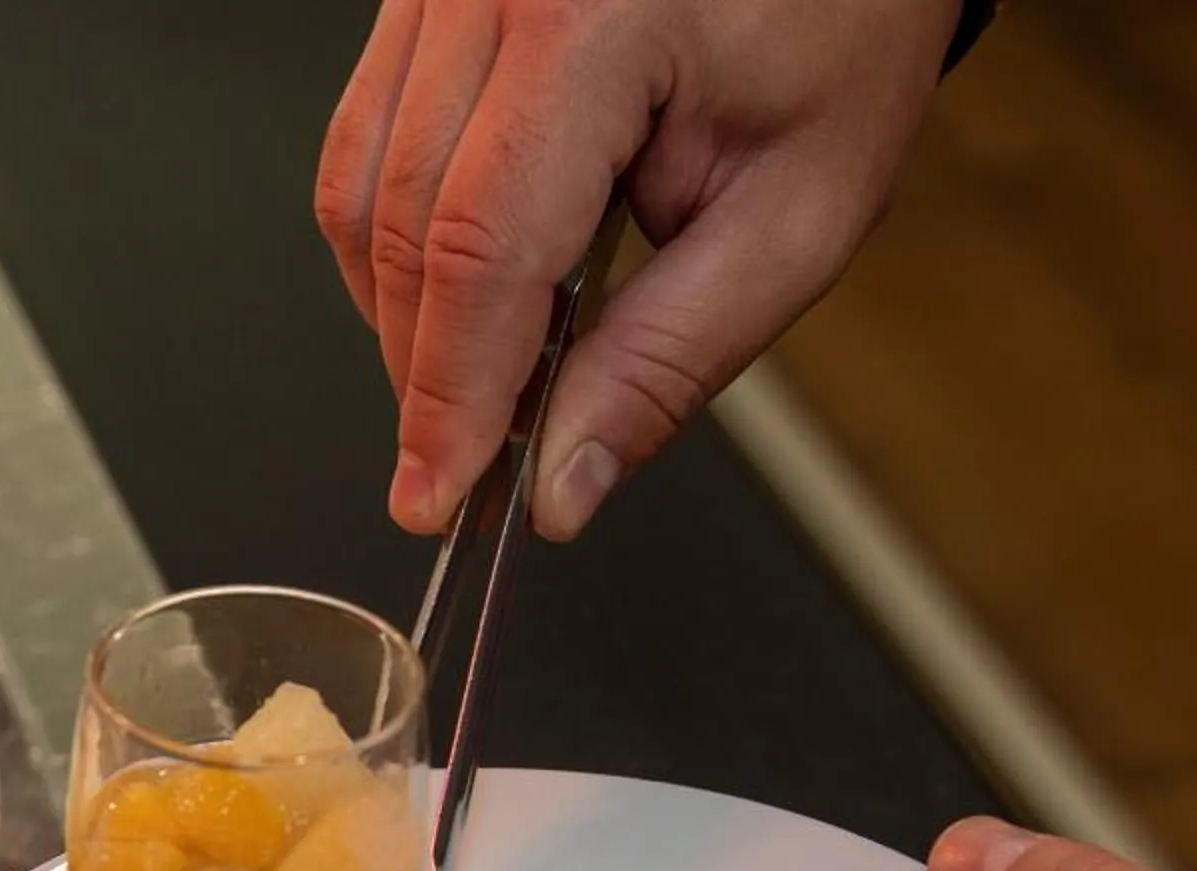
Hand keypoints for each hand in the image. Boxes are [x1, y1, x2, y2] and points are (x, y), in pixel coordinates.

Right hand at [316, 0, 957, 539]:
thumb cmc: (839, 23)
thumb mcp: (795, 214)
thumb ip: (669, 357)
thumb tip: (561, 481)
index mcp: (595, 20)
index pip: (480, 249)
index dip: (449, 395)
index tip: (437, 497)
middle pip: (398, 229)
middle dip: (429, 371)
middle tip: (478, 463)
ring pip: (357, 193)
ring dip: (404, 314)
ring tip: (484, 375)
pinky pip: (365, 145)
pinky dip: (398, 244)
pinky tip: (466, 290)